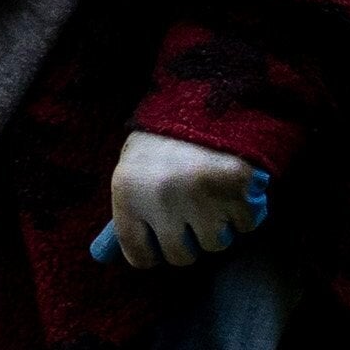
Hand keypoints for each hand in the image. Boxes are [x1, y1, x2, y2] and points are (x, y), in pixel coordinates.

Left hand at [88, 130, 269, 269]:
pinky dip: (243, 215)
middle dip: (188, 241)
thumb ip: (129, 210)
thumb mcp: (133, 167)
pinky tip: (233, 193)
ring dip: (217, 228)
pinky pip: (244, 227)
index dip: (151, 252)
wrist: (207, 93)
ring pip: (215, 244)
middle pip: (180, 256)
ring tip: (212, 200)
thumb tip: (105, 256)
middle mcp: (162, 200)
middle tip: (191, 218)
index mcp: (128, 193)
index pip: (137, 254)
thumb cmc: (164, 137)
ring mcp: (202, 197)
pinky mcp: (237, 190)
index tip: (160, 243)